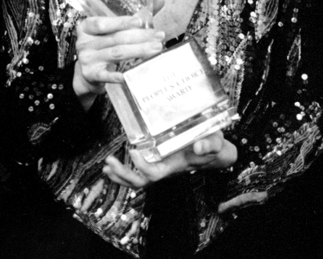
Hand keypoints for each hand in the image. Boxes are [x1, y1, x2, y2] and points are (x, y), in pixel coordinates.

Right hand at [73, 15, 164, 102]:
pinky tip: (126, 76)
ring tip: (156, 49)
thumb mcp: (114, 29)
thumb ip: (136, 15)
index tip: (140, 22)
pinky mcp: (91, 75)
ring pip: (116, 54)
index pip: (103, 23)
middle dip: (140, 37)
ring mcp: (86, 59)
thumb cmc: (104, 46)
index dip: (121, 22)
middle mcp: (84, 42)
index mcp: (87, 27)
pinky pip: (105, 75)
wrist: (88, 73)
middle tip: (158, 37)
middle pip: (115, 39)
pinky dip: (116, 75)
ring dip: (138, 51)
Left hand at [102, 132, 237, 188]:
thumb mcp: (215, 142)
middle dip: (124, 175)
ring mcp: (160, 167)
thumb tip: (198, 146)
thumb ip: (210, 144)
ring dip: (120, 176)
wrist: (215, 151)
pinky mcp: (158, 161)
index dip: (143, 166)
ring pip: (138, 180)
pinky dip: (124, 172)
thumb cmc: (214, 146)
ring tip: (107, 167)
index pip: (156, 173)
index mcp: (175, 165)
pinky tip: (113, 166)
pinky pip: (139, 173)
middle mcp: (165, 169)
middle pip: (141, 181)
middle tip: (109, 163)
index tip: (134, 151)